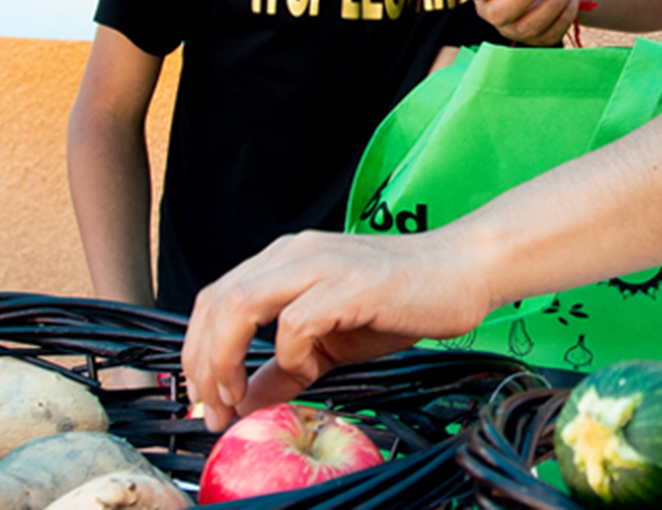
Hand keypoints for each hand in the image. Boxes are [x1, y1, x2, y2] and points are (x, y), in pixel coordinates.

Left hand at [180, 230, 496, 430]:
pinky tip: (307, 369)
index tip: (206, 399)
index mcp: (285, 259)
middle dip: (202, 362)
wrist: (464, 271)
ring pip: (241, 304)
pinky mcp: (351, 284)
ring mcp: (321, 264)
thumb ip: (287, 368)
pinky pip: (296, 322)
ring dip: (228, 359)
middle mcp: (295, 253)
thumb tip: (248, 402)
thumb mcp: (331, 342)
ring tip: (238, 398)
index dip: (197, 351)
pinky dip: (289, 354)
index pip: (215, 299)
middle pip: (216, 301)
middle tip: (212, 408)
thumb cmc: (402, 300)